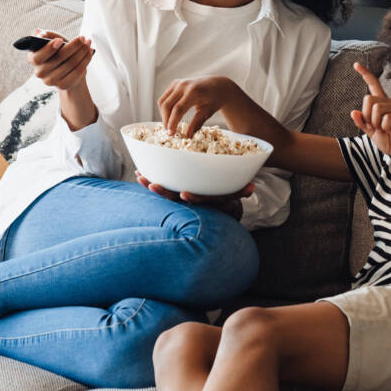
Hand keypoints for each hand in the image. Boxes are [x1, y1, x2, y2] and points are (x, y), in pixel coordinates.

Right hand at [29, 30, 94, 90]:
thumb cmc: (57, 51)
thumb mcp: (50, 40)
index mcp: (33, 59)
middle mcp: (40, 72)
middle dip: (74, 45)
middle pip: (59, 58)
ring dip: (82, 51)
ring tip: (88, 44)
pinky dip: (85, 60)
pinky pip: (77, 72)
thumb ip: (44, 34)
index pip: (38, 57)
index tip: (60, 40)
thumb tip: (39, 33)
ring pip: (71, 64)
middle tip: (83, 38)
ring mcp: (51, 80)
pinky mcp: (63, 85)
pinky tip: (88, 53)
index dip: (49, 49)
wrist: (66, 69)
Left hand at [136, 173, 252, 218]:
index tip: (184, 194)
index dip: (192, 198)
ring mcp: (182, 200)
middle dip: (164, 193)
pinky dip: (150, 182)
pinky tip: (139, 174)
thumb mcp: (234, 197)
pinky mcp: (173, 195)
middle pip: (177, 200)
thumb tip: (251, 188)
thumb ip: (241, 192)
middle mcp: (192, 204)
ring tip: (142, 177)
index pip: (200, 201)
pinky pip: (161, 190)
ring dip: (153, 187)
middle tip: (153, 185)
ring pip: (165, 196)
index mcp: (207, 203)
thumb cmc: (226, 201)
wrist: (215, 215)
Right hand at [158, 76, 244, 135]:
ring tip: (169, 125)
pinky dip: (165, 108)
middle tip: (169, 132)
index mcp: (194, 92)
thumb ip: (197, 123)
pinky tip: (170, 116)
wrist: (218, 85)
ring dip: (163, 115)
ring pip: (162, 101)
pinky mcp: (175, 83)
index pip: (178, 109)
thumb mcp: (208, 112)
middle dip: (166, 120)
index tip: (171, 134)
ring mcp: (178, 82)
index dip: (172, 122)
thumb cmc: (215, 99)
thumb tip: (188, 136)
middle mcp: (184, 85)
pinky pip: (165, 97)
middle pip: (167, 105)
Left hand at [350, 63, 390, 163]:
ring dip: (375, 123)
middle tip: (375, 126)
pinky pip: (385, 118)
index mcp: (382, 103)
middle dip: (368, 116)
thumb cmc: (388, 141)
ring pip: (376, 109)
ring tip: (383, 129)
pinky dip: (384, 127)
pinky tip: (390, 130)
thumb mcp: (370, 131)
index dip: (365, 74)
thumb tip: (354, 112)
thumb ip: (362, 122)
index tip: (356, 64)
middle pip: (369, 99)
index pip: (374, 85)